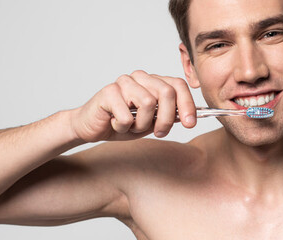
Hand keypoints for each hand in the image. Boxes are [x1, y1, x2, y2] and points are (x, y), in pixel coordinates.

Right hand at [69, 70, 196, 141]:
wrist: (92, 127)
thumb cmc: (122, 123)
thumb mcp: (151, 123)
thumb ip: (168, 116)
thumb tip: (190, 116)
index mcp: (152, 82)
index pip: (178, 85)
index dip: (188, 104)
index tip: (191, 124)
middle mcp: (140, 78)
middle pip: (166, 92)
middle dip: (166, 119)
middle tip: (159, 132)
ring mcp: (124, 82)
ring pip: (148, 103)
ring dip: (141, 124)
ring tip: (131, 126)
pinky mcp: (108, 92)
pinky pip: (127, 115)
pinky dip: (124, 127)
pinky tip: (115, 123)